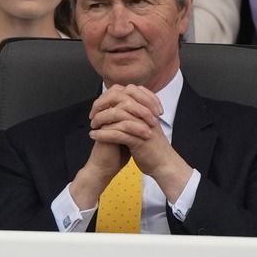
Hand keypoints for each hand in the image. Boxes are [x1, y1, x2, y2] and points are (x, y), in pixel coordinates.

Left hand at [87, 84, 191, 201]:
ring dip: (101, 119)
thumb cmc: (151, 147)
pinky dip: (103, 134)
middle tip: (93, 114)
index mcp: (148, 109)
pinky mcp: (139, 141)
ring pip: (118, 115)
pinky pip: (117, 133)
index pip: (128, 91)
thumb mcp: (143, 126)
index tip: (100, 105)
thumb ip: (134, 115)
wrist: (164, 165)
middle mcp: (146, 115)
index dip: (111, 96)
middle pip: (121, 99)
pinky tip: (94, 135)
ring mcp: (143, 127)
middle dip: (103, 105)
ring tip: (92, 125)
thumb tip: (116, 105)